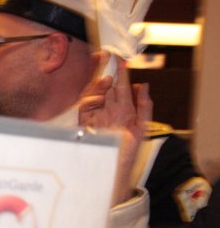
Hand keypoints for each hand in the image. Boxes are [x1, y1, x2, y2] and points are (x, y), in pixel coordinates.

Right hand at [78, 56, 150, 204]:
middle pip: (104, 86)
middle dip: (104, 69)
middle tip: (105, 55)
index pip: (120, 86)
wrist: (113, 172)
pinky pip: (84, 108)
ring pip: (93, 94)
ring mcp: (95, 117)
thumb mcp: (142, 129)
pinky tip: (99, 99)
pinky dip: (90, 101)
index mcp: (123, 110)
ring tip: (107, 79)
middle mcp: (108, 111)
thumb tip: (143, 86)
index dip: (121, 71)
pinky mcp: (83, 125)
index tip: (120, 56)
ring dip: (99, 85)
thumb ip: (144, 107)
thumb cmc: (126, 154)